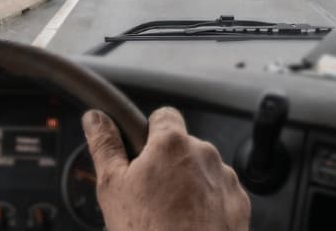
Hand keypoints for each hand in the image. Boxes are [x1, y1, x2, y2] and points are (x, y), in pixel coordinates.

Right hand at [83, 107, 250, 230]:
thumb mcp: (112, 188)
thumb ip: (105, 146)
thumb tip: (95, 119)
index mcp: (172, 144)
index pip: (163, 115)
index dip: (150, 132)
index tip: (142, 152)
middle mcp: (204, 154)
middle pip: (183, 147)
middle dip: (168, 165)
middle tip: (149, 195)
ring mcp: (225, 179)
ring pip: (202, 172)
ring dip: (189, 185)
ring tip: (170, 216)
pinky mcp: (239, 204)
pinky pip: (220, 194)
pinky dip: (208, 205)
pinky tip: (189, 225)